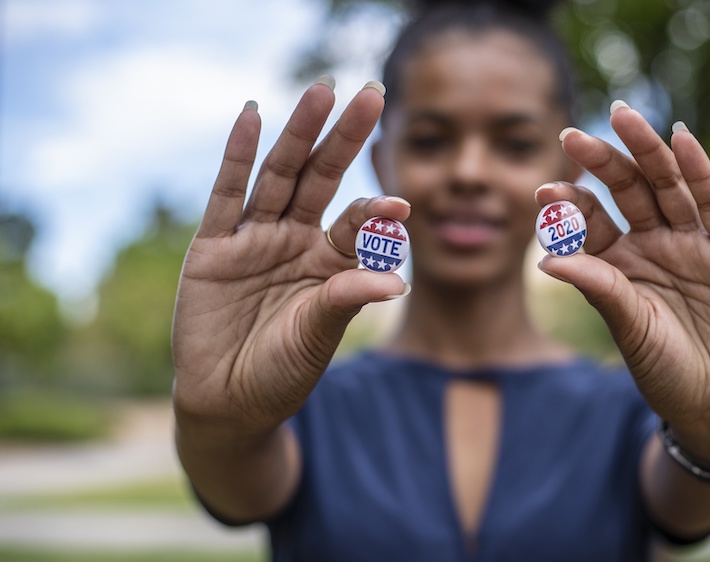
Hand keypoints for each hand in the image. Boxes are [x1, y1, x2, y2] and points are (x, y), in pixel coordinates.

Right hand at [172, 80, 408, 434]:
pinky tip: (252, 117)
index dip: (375, 211)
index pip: (356, 223)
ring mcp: (254, 239)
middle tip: (372, 94)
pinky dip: (237, 157)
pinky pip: (227, 195)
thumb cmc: (281, 372)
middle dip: (344, 138)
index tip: (401, 203)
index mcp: (329, 262)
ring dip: (298, 134)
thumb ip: (347, 299)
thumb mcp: (318, 336)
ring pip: (279, 176)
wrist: (227, 403)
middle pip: (322, 178)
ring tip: (320, 92)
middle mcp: (295, 240)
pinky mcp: (213, 247)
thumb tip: (397, 280)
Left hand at [537, 104, 709, 464]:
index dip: (570, 203)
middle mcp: (655, 244)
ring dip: (647, 151)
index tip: (542, 190)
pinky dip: (699, 171)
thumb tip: (545, 259)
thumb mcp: (629, 328)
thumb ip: (599, 288)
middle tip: (573, 136)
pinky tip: (681, 139)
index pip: (592, 220)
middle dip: (603, 162)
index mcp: (621, 263)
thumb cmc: (667, 372)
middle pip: (628, 191)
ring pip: (668, 186)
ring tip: (623, 117)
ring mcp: (694, 244)